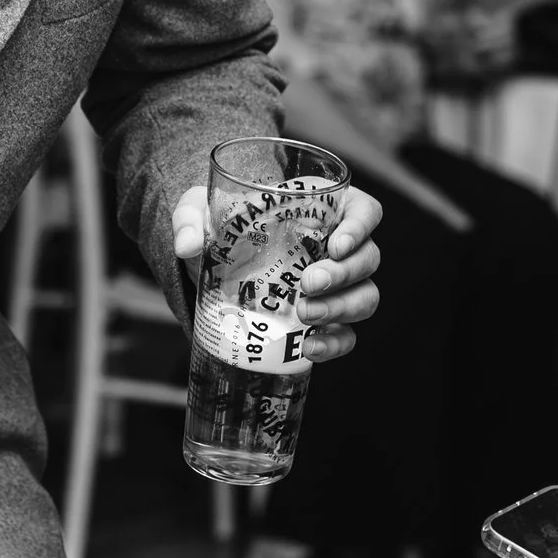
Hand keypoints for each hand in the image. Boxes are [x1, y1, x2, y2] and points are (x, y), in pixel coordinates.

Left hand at [170, 183, 386, 362]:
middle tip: (307, 284)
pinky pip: (346, 336)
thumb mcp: (199, 212)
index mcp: (323, 210)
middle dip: (343, 274)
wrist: (213, 270)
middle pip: (369, 258)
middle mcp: (338, 249)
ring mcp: (336, 289)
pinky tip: (311, 347)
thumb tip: (188, 244)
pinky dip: (335, 343)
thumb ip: (190, 218)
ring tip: (305, 315)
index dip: (360, 227)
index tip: (336, 245)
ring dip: (342, 308)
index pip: (365, 211)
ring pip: (365, 297)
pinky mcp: (324, 322)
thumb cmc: (221, 229)